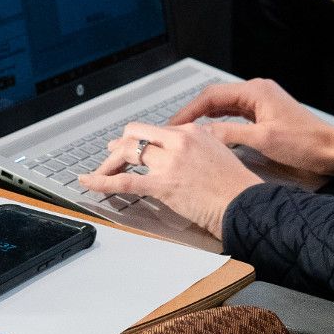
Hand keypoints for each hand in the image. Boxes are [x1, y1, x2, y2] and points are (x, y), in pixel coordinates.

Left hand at [77, 123, 261, 236]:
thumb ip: (197, 147)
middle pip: (136, 134)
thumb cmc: (236, 186)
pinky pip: (124, 181)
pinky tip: (88, 181)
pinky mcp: (163, 185)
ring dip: (110, 162)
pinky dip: (101, 181)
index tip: (132, 146)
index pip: (155, 129)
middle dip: (120, 145)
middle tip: (112, 155)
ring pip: (127, 152)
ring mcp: (169, 162)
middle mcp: (178, 141)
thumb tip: (179, 153)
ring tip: (100, 170)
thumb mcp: (219, 152)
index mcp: (191, 132)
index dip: (139, 139)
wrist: (245, 204)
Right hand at [166, 78, 333, 175]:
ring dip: (206, 117)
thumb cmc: (305, 143)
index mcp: (255, 91)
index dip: (189, 110)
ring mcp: (261, 102)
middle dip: (193, 113)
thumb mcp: (262, 140)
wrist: (332, 150)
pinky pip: (236, 114)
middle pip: (216, 98)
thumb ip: (228, 134)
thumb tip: (200, 133)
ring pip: (225, 106)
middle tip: (175, 129)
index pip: (212, 96)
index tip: (173, 123)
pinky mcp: (265, 114)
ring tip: (187, 132)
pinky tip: (210, 131)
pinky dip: (220, 122)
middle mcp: (257, 91)